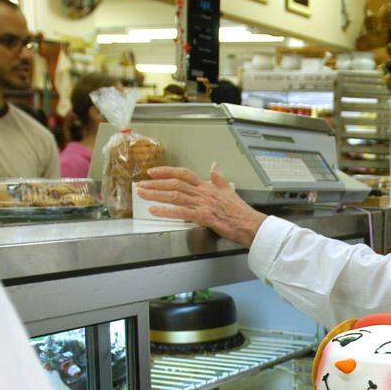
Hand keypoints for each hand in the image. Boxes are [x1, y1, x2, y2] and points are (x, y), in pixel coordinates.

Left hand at [138, 162, 267, 247]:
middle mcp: (203, 193)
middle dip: (155, 184)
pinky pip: (181, 212)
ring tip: (142, 195)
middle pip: (175, 184)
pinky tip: (154, 211)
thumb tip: (215, 165)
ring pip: (175, 196)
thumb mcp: (229, 190)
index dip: (167, 171)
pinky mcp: (204, 216)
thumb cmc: (240, 211)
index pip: (184, 174)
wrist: (249, 224)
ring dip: (156, 195)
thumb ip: (219, 178)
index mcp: (207, 186)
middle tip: (140, 185)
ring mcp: (203, 204)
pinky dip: (166, 211)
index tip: (153, 172)